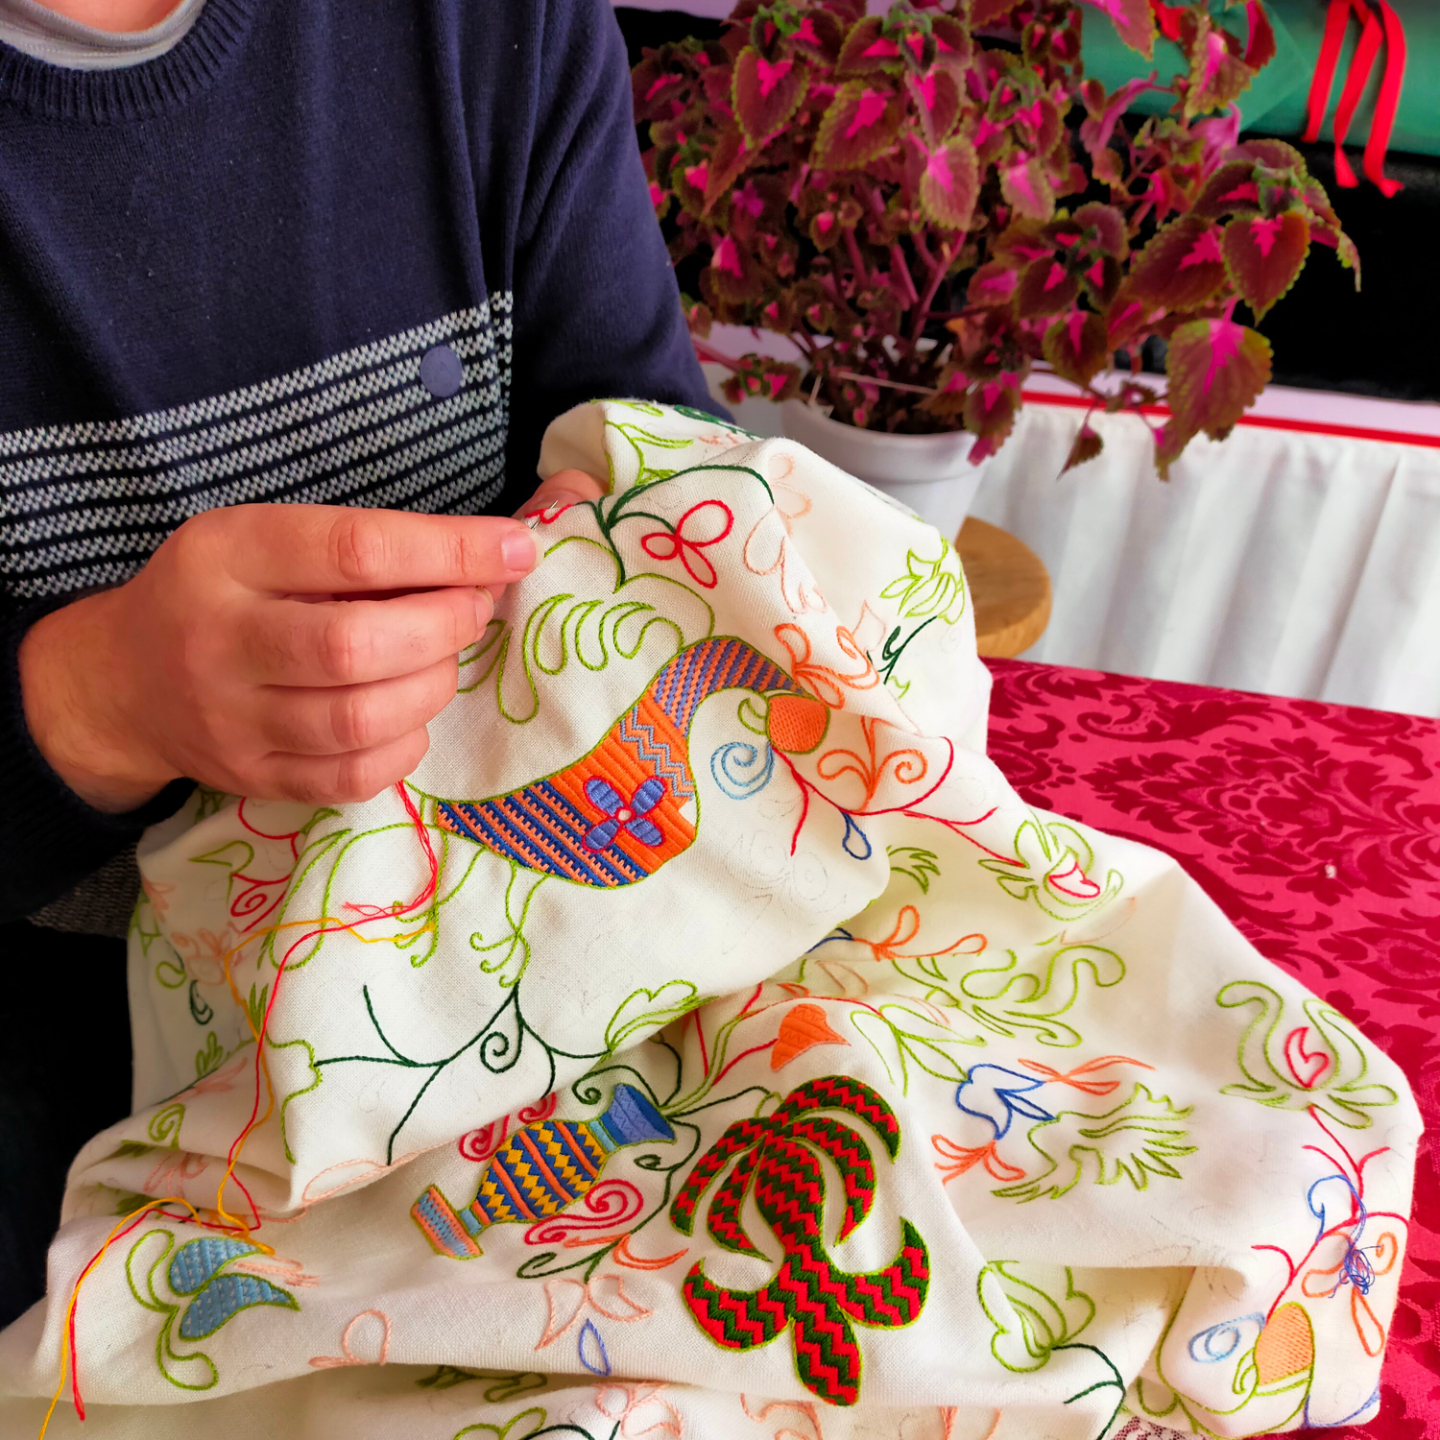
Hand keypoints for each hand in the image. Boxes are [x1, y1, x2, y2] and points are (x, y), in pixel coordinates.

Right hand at [19, 470, 606, 812]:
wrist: (126, 681)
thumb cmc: (226, 592)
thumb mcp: (269, 538)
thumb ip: (368, 544)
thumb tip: (498, 553)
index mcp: (228, 555)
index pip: (355, 550)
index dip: (450, 552)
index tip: (514, 549)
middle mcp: (221, 639)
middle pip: (358, 644)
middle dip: (446, 625)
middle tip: (475, 608)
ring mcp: (233, 720)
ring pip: (361, 718)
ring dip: (432, 685)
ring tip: (441, 657)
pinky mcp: (253, 778)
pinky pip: (353, 774)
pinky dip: (405, 743)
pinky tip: (408, 712)